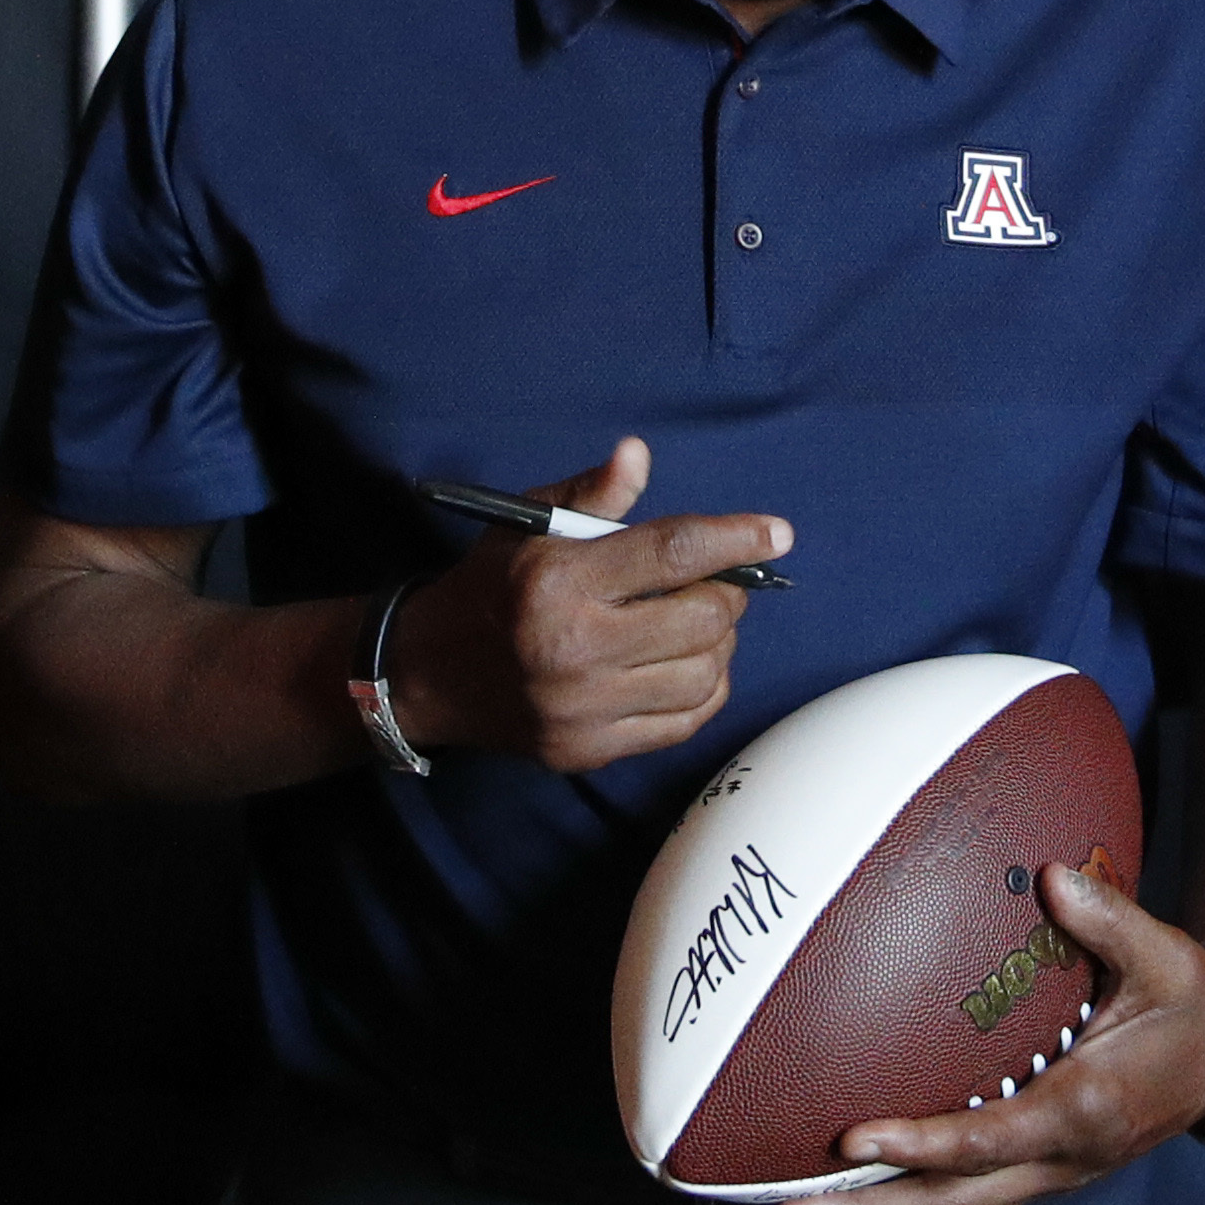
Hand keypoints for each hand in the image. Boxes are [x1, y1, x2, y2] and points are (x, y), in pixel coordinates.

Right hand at [400, 439, 790, 772]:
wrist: (427, 674)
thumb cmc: (490, 587)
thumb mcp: (527, 524)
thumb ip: (590, 493)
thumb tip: (639, 454)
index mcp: (558, 580)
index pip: (672, 552)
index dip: (736, 538)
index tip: (777, 532)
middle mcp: (572, 647)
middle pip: (702, 617)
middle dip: (727, 593)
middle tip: (716, 583)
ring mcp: (583, 707)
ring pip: (704, 674)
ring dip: (719, 642)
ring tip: (697, 622)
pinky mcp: (590, 749)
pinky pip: (685, 722)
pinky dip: (705, 689)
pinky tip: (686, 664)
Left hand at [786, 853, 1204, 1204]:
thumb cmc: (1189, 997)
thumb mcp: (1163, 954)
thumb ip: (1108, 919)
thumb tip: (1051, 878)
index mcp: (1086, 1109)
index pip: (988, 1141)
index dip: (919, 1146)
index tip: (851, 1141)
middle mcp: (1064, 1159)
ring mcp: (1053, 1175)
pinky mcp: (1044, 1173)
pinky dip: (918, 1204)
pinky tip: (867, 1184)